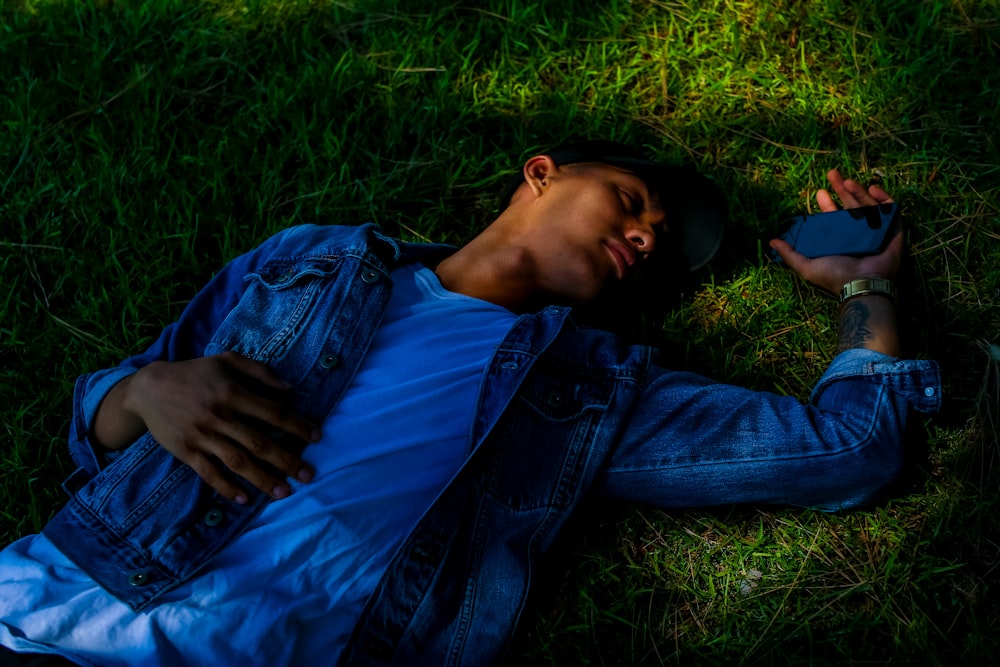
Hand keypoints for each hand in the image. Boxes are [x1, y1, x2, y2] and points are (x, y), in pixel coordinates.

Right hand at [121, 352, 319, 503]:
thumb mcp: (227, 360)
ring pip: (238, 462)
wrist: (148, 387)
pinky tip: (244, 499)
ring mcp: (202, 436)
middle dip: (287, 461)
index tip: (317, 437)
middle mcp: (220, 416)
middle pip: (260, 443)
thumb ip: (260, 371)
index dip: (297, 426)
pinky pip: (209, 473)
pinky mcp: (186, 451)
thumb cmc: (194, 372)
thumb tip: (289, 388)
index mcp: (233, 393)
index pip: (273, 413)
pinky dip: (226, 487)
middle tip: (308, 475)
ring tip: (283, 492)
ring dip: (262, 479)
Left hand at [769, 169, 903, 294]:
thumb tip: (771, 241)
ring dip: (858, 192)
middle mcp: (858, 235)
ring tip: (848, 181)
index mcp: (841, 241)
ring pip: (869, 206)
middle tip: (832, 175)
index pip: (834, 218)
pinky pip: (893, 212)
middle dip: (842, 190)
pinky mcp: (894, 233)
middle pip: (851, 206)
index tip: (819, 192)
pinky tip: (874, 188)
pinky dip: (885, 199)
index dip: (827, 204)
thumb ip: (790, 254)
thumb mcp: (806, 265)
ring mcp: (877, 233)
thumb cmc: (834, 276)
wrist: (861, 284)